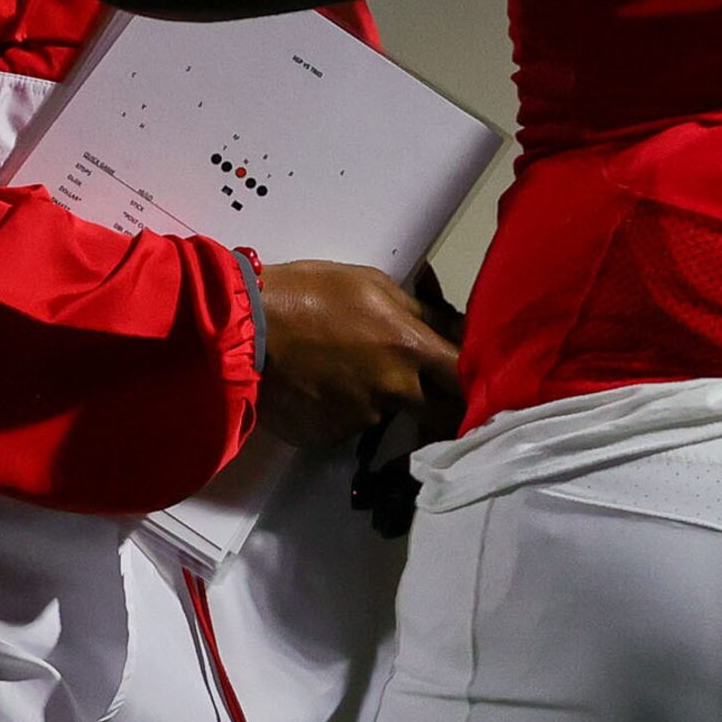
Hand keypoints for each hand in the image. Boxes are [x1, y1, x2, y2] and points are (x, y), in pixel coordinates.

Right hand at [257, 259, 462, 446]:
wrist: (243, 329)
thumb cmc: (309, 293)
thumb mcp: (371, 283)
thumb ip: (419, 309)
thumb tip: (454, 323)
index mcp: (410, 347)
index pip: (466, 376)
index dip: (477, 380)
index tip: (478, 378)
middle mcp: (395, 392)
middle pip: (442, 414)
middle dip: (443, 408)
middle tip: (432, 394)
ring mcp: (362, 419)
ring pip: (388, 415)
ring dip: (379, 399)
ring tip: (344, 370)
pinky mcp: (332, 437)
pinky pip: (350, 424)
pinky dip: (343, 409)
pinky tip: (320, 385)